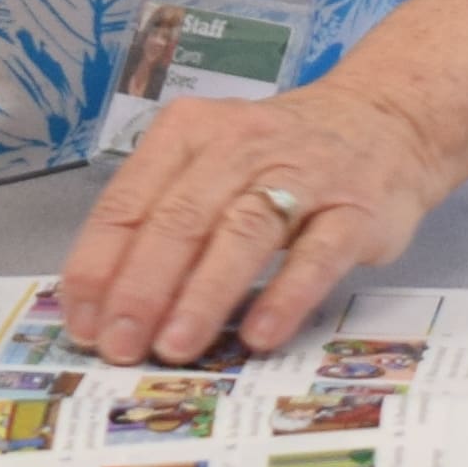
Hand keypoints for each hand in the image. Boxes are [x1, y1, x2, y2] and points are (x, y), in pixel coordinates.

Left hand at [56, 77, 454, 364]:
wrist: (385, 119)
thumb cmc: (279, 155)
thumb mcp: (211, 164)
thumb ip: (162, 219)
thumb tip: (104, 303)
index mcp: (188, 134)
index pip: (128, 202)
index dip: (99, 266)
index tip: (82, 323)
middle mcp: (239, 148)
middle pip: (178, 221)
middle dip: (141, 289)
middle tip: (120, 346)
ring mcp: (302, 176)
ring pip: (241, 235)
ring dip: (203, 295)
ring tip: (175, 346)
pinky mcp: (355, 210)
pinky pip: (317, 255)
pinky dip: (286, 295)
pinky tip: (260, 335)